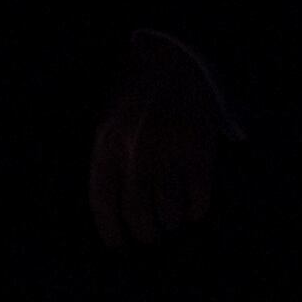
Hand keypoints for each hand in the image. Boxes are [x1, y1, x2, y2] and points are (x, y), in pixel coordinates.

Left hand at [88, 32, 221, 249]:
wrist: (174, 54)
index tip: (119, 247)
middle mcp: (135, 151)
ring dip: (172, 224)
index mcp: (106, 143)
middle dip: (145, 235)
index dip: (111, 232)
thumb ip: (110, 157)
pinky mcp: (198, 150)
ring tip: (173, 223)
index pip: (102, 203)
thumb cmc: (138, 90)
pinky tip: (195, 208)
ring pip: (169, 213)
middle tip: (151, 238)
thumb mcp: (110, 118)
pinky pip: (198, 199)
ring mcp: (168, 152)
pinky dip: (197, 211)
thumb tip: (115, 208)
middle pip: (137, 216)